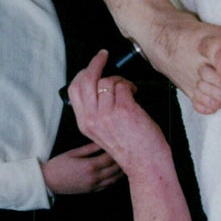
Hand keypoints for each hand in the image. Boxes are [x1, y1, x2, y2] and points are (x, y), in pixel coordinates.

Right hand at [42, 141, 121, 193]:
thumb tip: (102, 142)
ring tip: (126, 162)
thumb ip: (90, 148)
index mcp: (90, 165)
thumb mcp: (73, 153)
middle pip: (116, 169)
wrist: (49, 182)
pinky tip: (116, 173)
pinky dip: (114, 179)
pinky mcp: (92, 190)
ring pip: (114, 179)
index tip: (122, 144)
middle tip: (128, 152)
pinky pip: (108, 186)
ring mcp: (94, 185)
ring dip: (121, 171)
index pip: (111, 158)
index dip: (118, 151)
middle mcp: (95, 177)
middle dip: (123, 160)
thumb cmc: (58, 165)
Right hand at [66, 50, 167, 174]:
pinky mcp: (124, 110)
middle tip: (103, 56)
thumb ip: (96, 111)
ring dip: (120, 80)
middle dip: (95, 63)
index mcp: (84, 123)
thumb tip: (99, 85)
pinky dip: (131, 86)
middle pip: (85, 80)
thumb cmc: (129, 147)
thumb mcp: (102, 131)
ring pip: (107, 81)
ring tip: (129, 88)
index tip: (92, 65)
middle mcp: (92, 118)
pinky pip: (123, 86)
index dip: (82, 73)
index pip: (74, 90)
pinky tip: (135, 94)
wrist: (145, 164)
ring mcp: (107, 114)